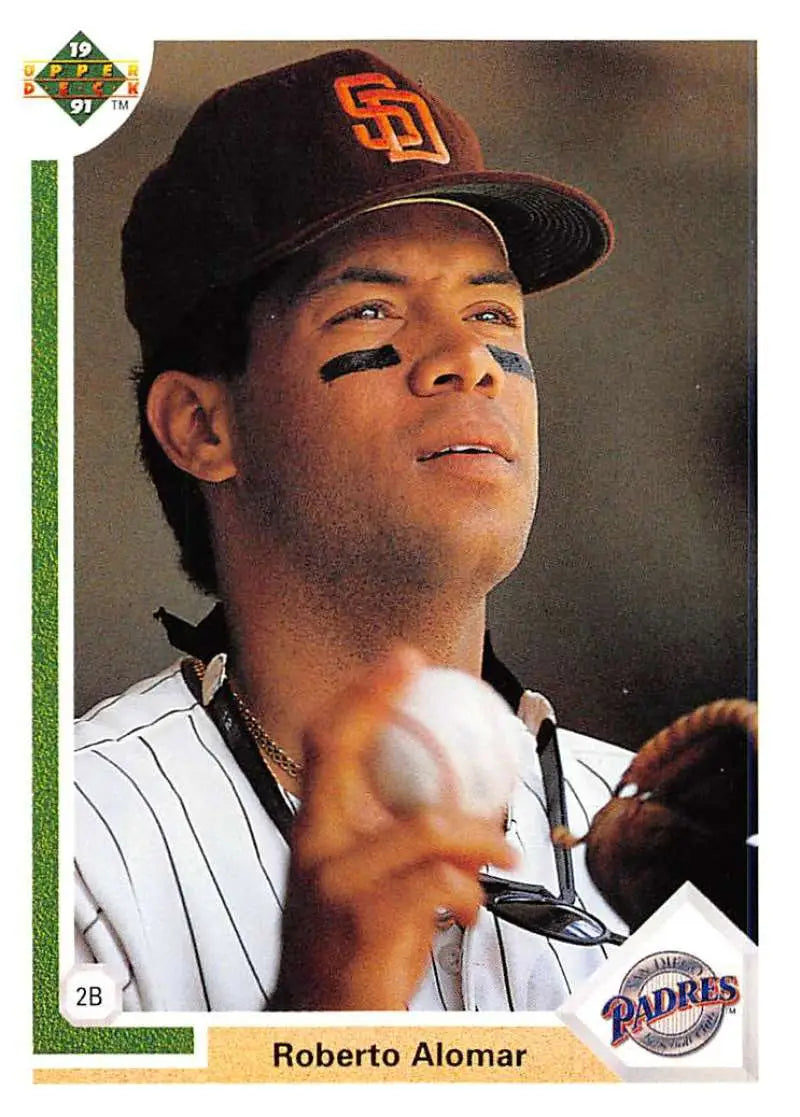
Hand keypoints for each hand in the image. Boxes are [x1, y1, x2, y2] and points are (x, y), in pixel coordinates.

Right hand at [270, 645, 517, 1009]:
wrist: (318, 1022)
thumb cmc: (352, 949)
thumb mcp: (368, 881)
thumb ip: (399, 837)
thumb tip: (459, 802)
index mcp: (316, 830)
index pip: (326, 744)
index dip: (361, 695)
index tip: (400, 660)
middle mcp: (315, 846)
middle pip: (342, 752)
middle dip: (377, 700)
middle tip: (421, 673)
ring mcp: (334, 881)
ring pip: (421, 825)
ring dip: (476, 836)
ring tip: (500, 853)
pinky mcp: (363, 918)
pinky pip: (437, 880)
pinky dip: (469, 889)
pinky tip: (469, 909)